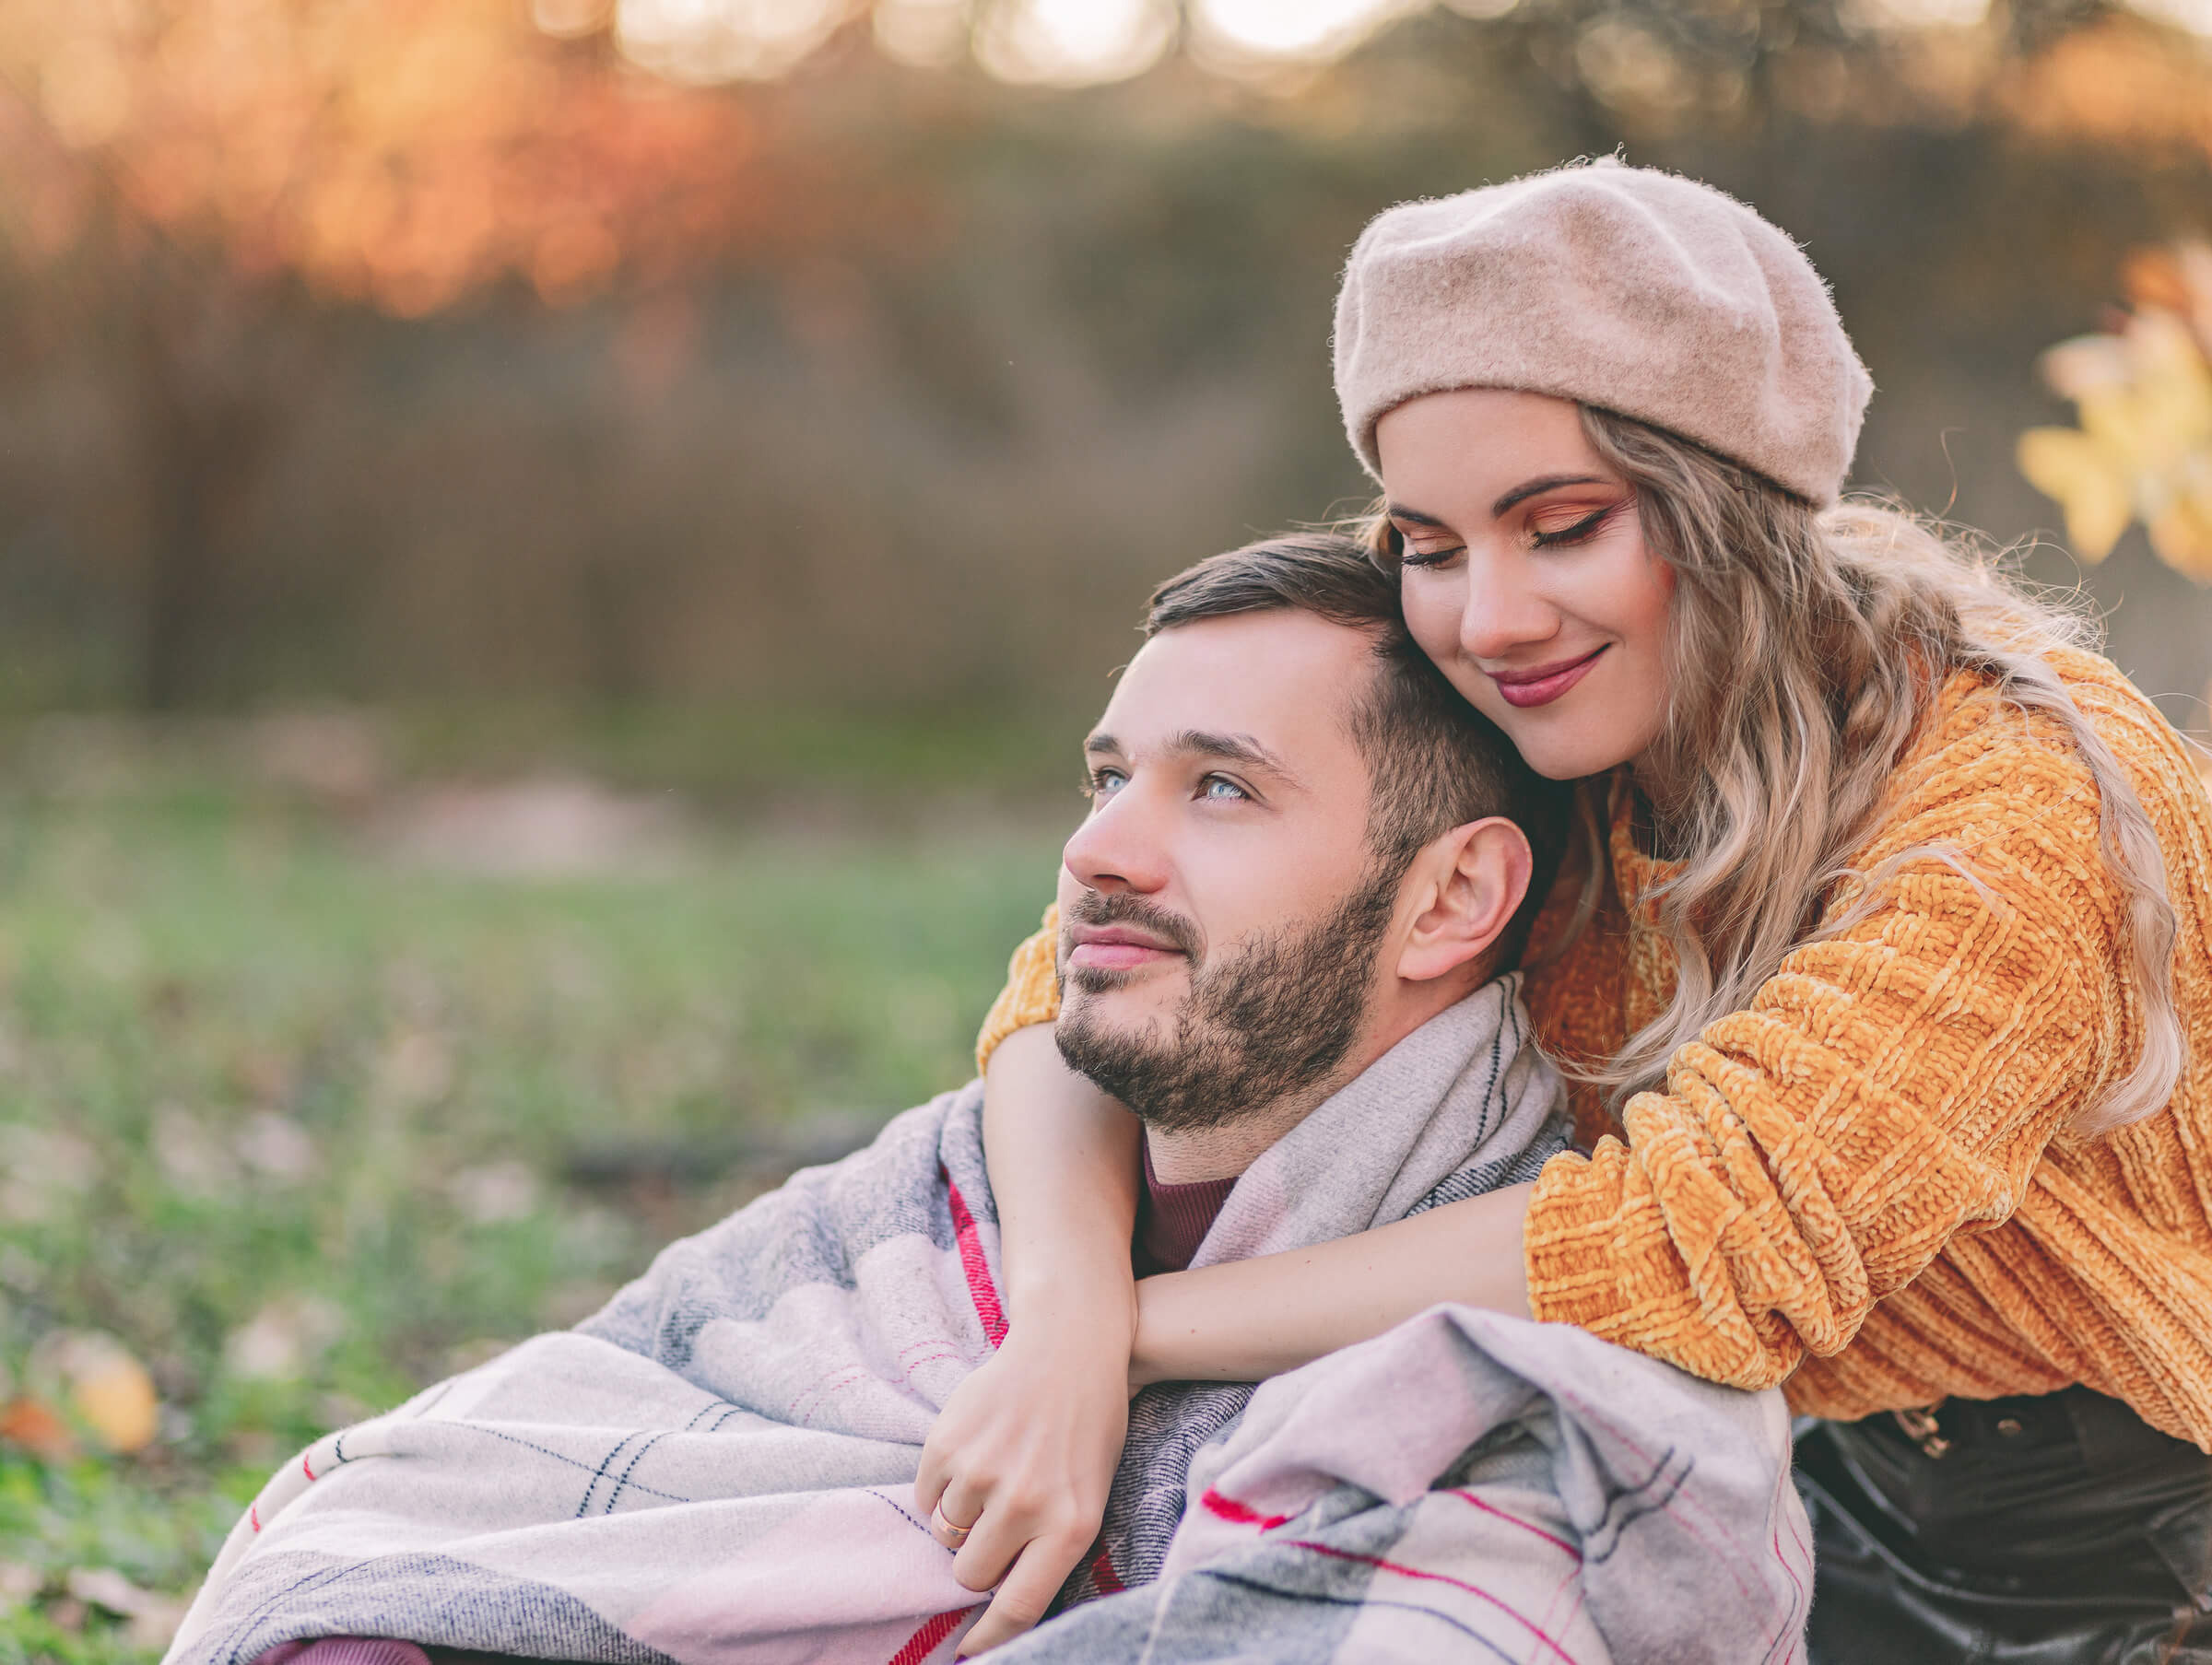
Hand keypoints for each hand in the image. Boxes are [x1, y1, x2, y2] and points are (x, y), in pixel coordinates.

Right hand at [915, 1320, 1131, 1654]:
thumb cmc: (1086, 1429)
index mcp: (1070, 1525)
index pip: (1018, 1608)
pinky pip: (926, 1496)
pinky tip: (975, 1454)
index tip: (969, 1651)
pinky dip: (942, 1488)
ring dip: (961, 1520)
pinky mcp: (948, 1443)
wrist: (1066, 1348)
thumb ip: (1050, 1548)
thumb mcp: (1090, 1496)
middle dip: (977, 1562)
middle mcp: (1024, 1503)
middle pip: (971, 1574)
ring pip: (946, 1535)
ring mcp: (982, 1471)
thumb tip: (999, 1602)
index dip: (989, 1639)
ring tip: (993, 1477)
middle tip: (996, 1528)